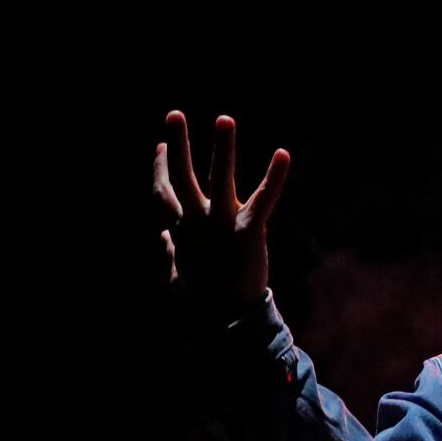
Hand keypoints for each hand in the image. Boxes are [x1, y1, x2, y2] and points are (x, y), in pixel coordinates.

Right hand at [154, 110, 291, 313]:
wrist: (225, 326)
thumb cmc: (201, 304)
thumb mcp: (177, 277)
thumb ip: (170, 253)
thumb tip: (163, 237)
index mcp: (180, 231)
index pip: (163, 194)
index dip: (159, 169)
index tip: (158, 146)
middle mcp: (197, 222)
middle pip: (182, 177)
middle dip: (177, 145)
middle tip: (174, 114)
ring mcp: (222, 225)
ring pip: (219, 178)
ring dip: (222, 148)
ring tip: (224, 120)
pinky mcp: (248, 233)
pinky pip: (264, 200)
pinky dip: (274, 177)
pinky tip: (284, 153)